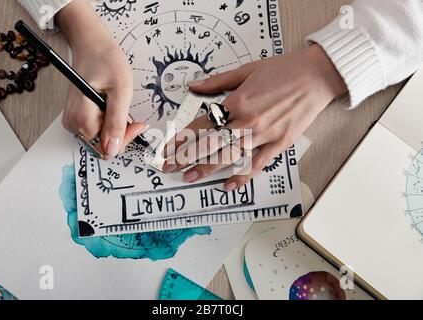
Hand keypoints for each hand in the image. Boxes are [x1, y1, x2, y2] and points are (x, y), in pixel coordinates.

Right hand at [56, 0, 145, 158]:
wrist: (92, 45)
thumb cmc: (105, 61)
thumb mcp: (120, 92)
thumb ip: (116, 122)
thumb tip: (112, 148)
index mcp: (81, 117)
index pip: (106, 148)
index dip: (124, 138)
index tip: (136, 123)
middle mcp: (72, 122)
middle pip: (103, 146)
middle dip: (121, 133)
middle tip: (130, 114)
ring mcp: (73, 120)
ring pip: (100, 139)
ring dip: (115, 127)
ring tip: (118, 105)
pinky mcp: (77, 117)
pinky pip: (96, 129)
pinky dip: (108, 122)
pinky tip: (111, 107)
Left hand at [162, 44, 347, 190]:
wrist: (316, 76)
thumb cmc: (283, 70)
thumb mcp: (246, 70)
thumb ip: (218, 82)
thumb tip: (194, 87)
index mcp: (237, 102)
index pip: (202, 124)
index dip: (182, 137)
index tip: (168, 147)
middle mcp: (247, 121)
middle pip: (210, 143)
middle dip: (187, 157)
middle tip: (170, 167)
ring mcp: (263, 135)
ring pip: (229, 156)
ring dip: (207, 168)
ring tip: (190, 178)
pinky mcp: (279, 144)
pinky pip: (257, 164)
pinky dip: (243, 176)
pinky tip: (229, 185)